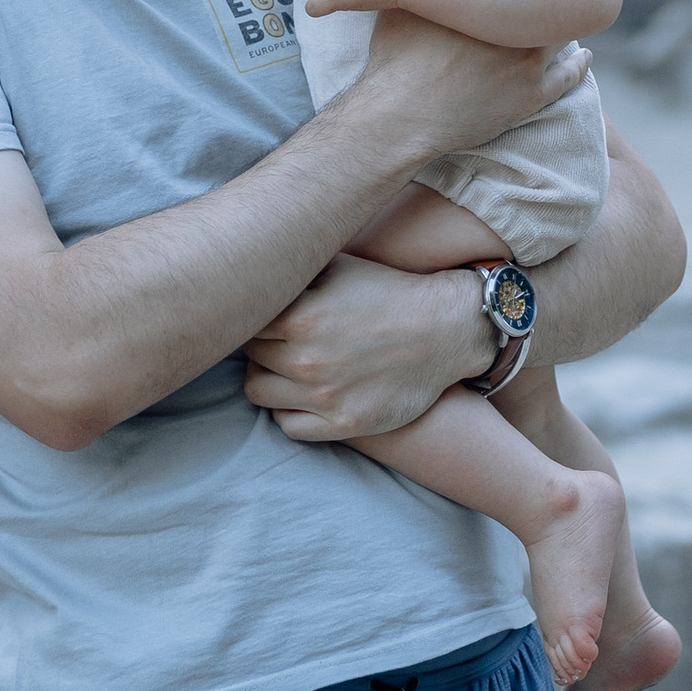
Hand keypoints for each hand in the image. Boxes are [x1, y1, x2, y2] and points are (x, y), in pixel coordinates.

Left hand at [243, 251, 494, 439]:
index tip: (268, 316)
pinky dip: (288, 411)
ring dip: (268, 378)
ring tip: (288, 367)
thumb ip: (293, 272)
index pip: (245, 321)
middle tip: (283, 339)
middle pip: (250, 356)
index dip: (254, 316)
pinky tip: (303, 394)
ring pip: (258, 392)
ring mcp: (323, 396)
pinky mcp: (342, 424)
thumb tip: (251, 265)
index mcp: (300, 317)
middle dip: (263, 346)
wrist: (445, 330)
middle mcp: (306, 360)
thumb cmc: (390, 292)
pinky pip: (286, 425)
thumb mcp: (339, 267)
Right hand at [351, 11, 586, 168]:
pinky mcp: (531, 97)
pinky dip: (579, 64)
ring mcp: (530, 63)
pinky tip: (584, 56)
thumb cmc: (397, 54)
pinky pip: (569, 76)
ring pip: (561, 32)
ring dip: (561, 23)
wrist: (399, 119)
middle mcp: (521, 26)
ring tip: (560, 15)